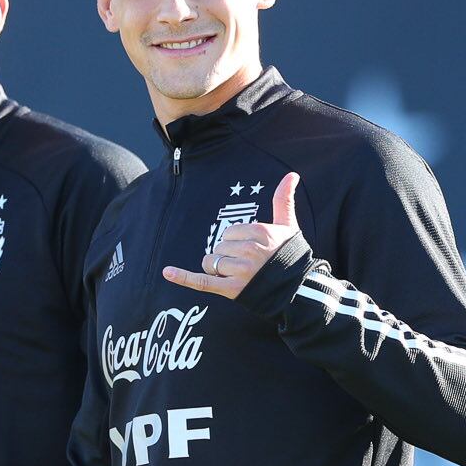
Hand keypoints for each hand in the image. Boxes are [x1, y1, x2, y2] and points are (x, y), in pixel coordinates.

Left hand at [163, 172, 299, 298]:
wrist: (298, 291)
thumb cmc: (291, 256)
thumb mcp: (288, 226)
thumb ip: (284, 200)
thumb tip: (292, 174)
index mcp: (260, 232)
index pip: (229, 231)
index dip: (236, 241)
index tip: (253, 250)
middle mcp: (250, 250)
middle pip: (219, 246)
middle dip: (227, 255)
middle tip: (249, 266)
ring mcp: (241, 271)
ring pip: (210, 262)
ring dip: (218, 270)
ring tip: (240, 277)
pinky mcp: (232, 290)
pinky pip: (202, 282)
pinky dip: (183, 277)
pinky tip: (167, 272)